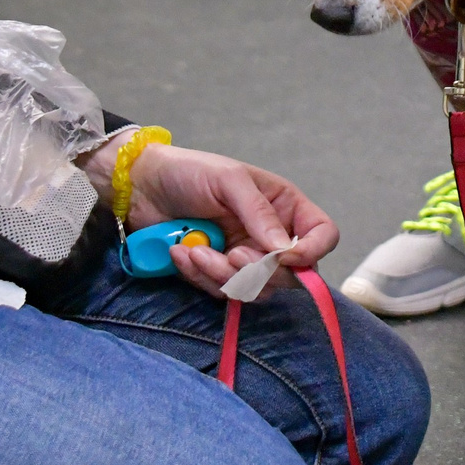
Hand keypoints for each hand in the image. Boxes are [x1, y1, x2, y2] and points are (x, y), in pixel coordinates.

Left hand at [90, 138, 338, 299]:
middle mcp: (270, 236)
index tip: (284, 257)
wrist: (141, 187)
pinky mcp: (217, 273)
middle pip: (289, 274)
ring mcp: (245, 257)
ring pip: (254, 290)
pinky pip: (222, 292)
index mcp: (283, 206)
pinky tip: (181, 253)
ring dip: (222, 275)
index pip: (322, 236)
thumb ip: (259, 213)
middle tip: (231, 254)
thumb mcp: (229, 180)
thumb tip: (284, 250)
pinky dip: (200, 277)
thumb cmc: (189, 172)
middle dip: (256, 270)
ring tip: (194, 250)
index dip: (311, 252)